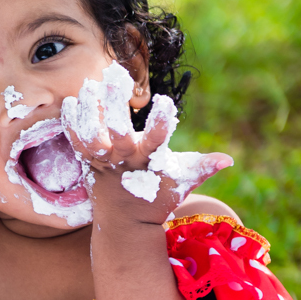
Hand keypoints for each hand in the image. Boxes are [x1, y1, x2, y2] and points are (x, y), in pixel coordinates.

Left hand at [62, 65, 231, 222]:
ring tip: (90, 83)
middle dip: (115, 103)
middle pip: (118, 132)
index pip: (156, 140)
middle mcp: (124, 161)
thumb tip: (229, 160)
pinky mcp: (88, 163)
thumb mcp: (182, 183)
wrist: (125, 225)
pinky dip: (71, 123)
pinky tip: (71, 101)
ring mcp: (103, 162)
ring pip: (92, 135)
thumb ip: (203, 167)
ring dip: (90, 109)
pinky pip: (76, 142)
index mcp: (149, 162)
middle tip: (115, 74)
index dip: (159, 121)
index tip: (164, 100)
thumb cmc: (157, 199)